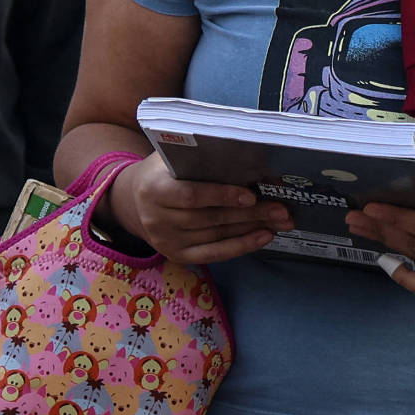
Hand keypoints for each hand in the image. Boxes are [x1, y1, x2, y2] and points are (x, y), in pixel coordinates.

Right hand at [105, 153, 289, 265]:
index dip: (222, 195)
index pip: (190, 195)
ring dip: (252, 229)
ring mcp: (166, 241)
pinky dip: (241, 246)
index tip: (251, 194)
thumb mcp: (175, 158)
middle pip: (210, 218)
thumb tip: (253, 165)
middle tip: (281, 209)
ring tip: (280, 221)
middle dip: (250, 214)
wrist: (133, 201)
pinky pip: (214, 254)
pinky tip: (263, 237)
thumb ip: (204, 160)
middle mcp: (156, 219)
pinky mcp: (177, 255)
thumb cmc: (164, 172)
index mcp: (153, 188)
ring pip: (216, 236)